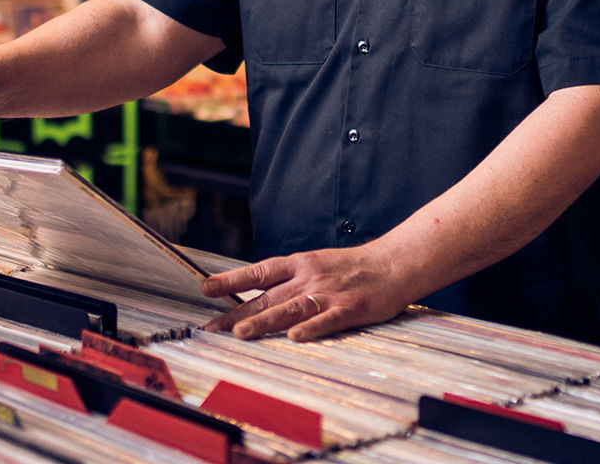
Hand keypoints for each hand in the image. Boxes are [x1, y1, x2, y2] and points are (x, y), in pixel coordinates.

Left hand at [200, 245, 417, 342]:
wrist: (393, 263)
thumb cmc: (352, 267)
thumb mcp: (316, 263)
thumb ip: (289, 279)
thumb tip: (257, 293)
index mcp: (299, 265)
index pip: (258, 272)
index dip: (232, 280)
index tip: (206, 289)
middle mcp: (309, 278)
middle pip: (268, 297)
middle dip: (237, 314)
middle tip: (212, 329)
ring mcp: (328, 294)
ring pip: (291, 308)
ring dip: (265, 321)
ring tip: (241, 333)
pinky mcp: (350, 309)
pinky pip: (327, 320)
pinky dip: (311, 328)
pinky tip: (295, 337)